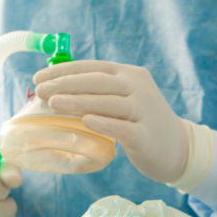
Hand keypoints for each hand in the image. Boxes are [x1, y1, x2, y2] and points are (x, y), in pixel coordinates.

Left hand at [34, 60, 188, 181]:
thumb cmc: (141, 123)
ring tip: (52, 102)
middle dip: (65, 84)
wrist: (178, 149)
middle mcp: (138, 87)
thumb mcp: (124, 100)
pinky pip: (121, 127)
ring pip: (106, 102)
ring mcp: (143, 110)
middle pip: (97, 82)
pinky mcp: (144, 134)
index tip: (38, 77)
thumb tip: (57, 90)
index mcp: (129, 74)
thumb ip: (99, 93)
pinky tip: (85, 121)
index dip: (64, 71)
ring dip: (77, 101)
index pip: (92, 67)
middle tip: (39, 90)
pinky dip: (103, 123)